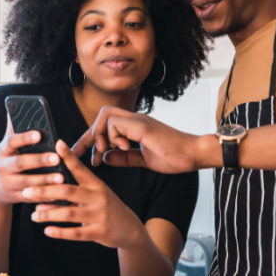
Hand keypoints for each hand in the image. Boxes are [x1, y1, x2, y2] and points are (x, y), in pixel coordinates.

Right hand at [0, 114, 64, 205]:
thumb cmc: (6, 160)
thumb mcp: (6, 146)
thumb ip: (12, 129)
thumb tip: (13, 108)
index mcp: (3, 150)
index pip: (12, 141)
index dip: (25, 138)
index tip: (39, 134)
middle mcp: (3, 167)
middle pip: (20, 163)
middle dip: (39, 160)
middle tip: (56, 157)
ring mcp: (8, 183)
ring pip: (27, 182)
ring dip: (45, 181)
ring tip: (61, 177)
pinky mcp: (15, 197)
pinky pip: (30, 197)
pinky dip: (43, 196)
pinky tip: (57, 195)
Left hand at [24, 140, 148, 248]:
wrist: (130, 229)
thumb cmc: (107, 208)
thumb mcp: (96, 194)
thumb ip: (74, 191)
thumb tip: (44, 190)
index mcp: (97, 184)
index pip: (80, 168)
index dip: (69, 156)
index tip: (57, 144)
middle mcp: (99, 197)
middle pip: (68, 191)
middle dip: (45, 191)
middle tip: (27, 191)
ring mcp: (99, 215)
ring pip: (69, 213)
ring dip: (49, 213)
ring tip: (34, 215)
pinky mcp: (99, 232)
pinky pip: (76, 233)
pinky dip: (60, 232)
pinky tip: (47, 230)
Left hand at [71, 106, 208, 173]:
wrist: (194, 154)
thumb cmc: (175, 157)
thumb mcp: (143, 159)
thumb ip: (124, 158)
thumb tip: (105, 157)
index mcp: (135, 128)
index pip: (105, 127)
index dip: (90, 140)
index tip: (81, 156)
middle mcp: (135, 120)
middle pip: (102, 115)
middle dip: (89, 136)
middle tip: (89, 157)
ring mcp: (138, 120)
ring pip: (105, 115)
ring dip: (100, 135)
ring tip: (105, 151)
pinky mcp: (141, 125)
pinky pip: (115, 123)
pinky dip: (112, 137)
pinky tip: (123, 148)